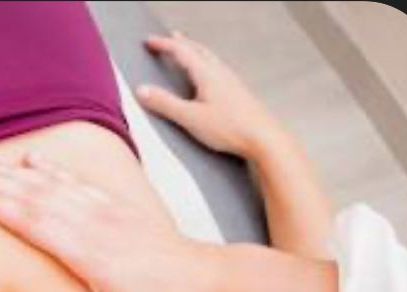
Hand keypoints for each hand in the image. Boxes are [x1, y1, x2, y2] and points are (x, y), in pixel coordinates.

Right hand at [0, 155, 222, 291]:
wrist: (208, 279)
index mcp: (91, 254)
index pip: (36, 222)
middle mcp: (95, 224)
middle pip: (36, 197)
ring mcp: (106, 210)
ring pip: (53, 184)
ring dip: (14, 173)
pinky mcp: (116, 204)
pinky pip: (77, 180)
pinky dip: (51, 168)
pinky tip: (31, 159)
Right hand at [137, 31, 287, 157]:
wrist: (263, 138)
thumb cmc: (230, 128)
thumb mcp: (190, 117)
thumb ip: (165, 103)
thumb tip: (142, 90)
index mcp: (207, 73)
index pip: (181, 51)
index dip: (163, 44)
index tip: (150, 42)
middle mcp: (220, 72)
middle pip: (197, 49)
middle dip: (180, 42)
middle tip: (168, 38)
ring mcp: (231, 81)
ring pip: (209, 57)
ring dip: (194, 50)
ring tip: (186, 50)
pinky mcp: (237, 92)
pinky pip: (217, 68)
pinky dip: (205, 63)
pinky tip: (207, 75)